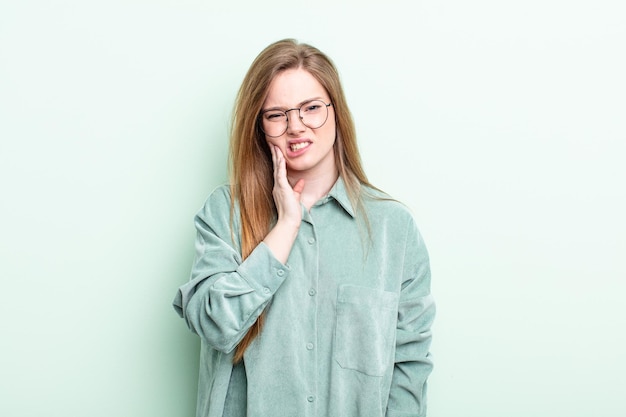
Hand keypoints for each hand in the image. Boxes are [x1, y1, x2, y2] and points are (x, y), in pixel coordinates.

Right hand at [262, 146, 304, 263]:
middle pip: (276, 167)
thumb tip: (301, 182)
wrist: (289, 222)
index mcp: (280, 187)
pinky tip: (280, 157)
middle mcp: (277, 186)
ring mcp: (278, 186)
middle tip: (272, 143)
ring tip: (274, 146)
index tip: (277, 151)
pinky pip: (280, 174)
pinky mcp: (282, 188)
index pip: (279, 171)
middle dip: (275, 155)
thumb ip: (297, 189)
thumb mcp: (296, 198)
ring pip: (277, 168)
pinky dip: (280, 165)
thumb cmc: (292, 212)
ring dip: (276, 156)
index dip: (278, 160)